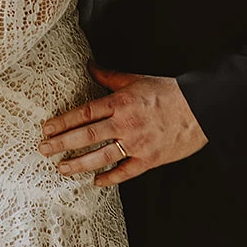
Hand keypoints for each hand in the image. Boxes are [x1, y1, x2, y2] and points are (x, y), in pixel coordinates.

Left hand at [38, 65, 207, 185]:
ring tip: (62, 168)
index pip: (84, 113)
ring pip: (101, 156)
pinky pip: (126, 172)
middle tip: (43, 149)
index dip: (63, 121)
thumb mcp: (136, 79)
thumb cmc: (169, 92)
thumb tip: (90, 66)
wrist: (202, 107)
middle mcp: (125, 124)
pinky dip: (110, 178)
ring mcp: (137, 144)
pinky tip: (96, 181)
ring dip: (79, 164)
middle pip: (86, 136)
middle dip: (61, 144)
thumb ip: (110, 76)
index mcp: (120, 103)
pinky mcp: (150, 159)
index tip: (47, 129)